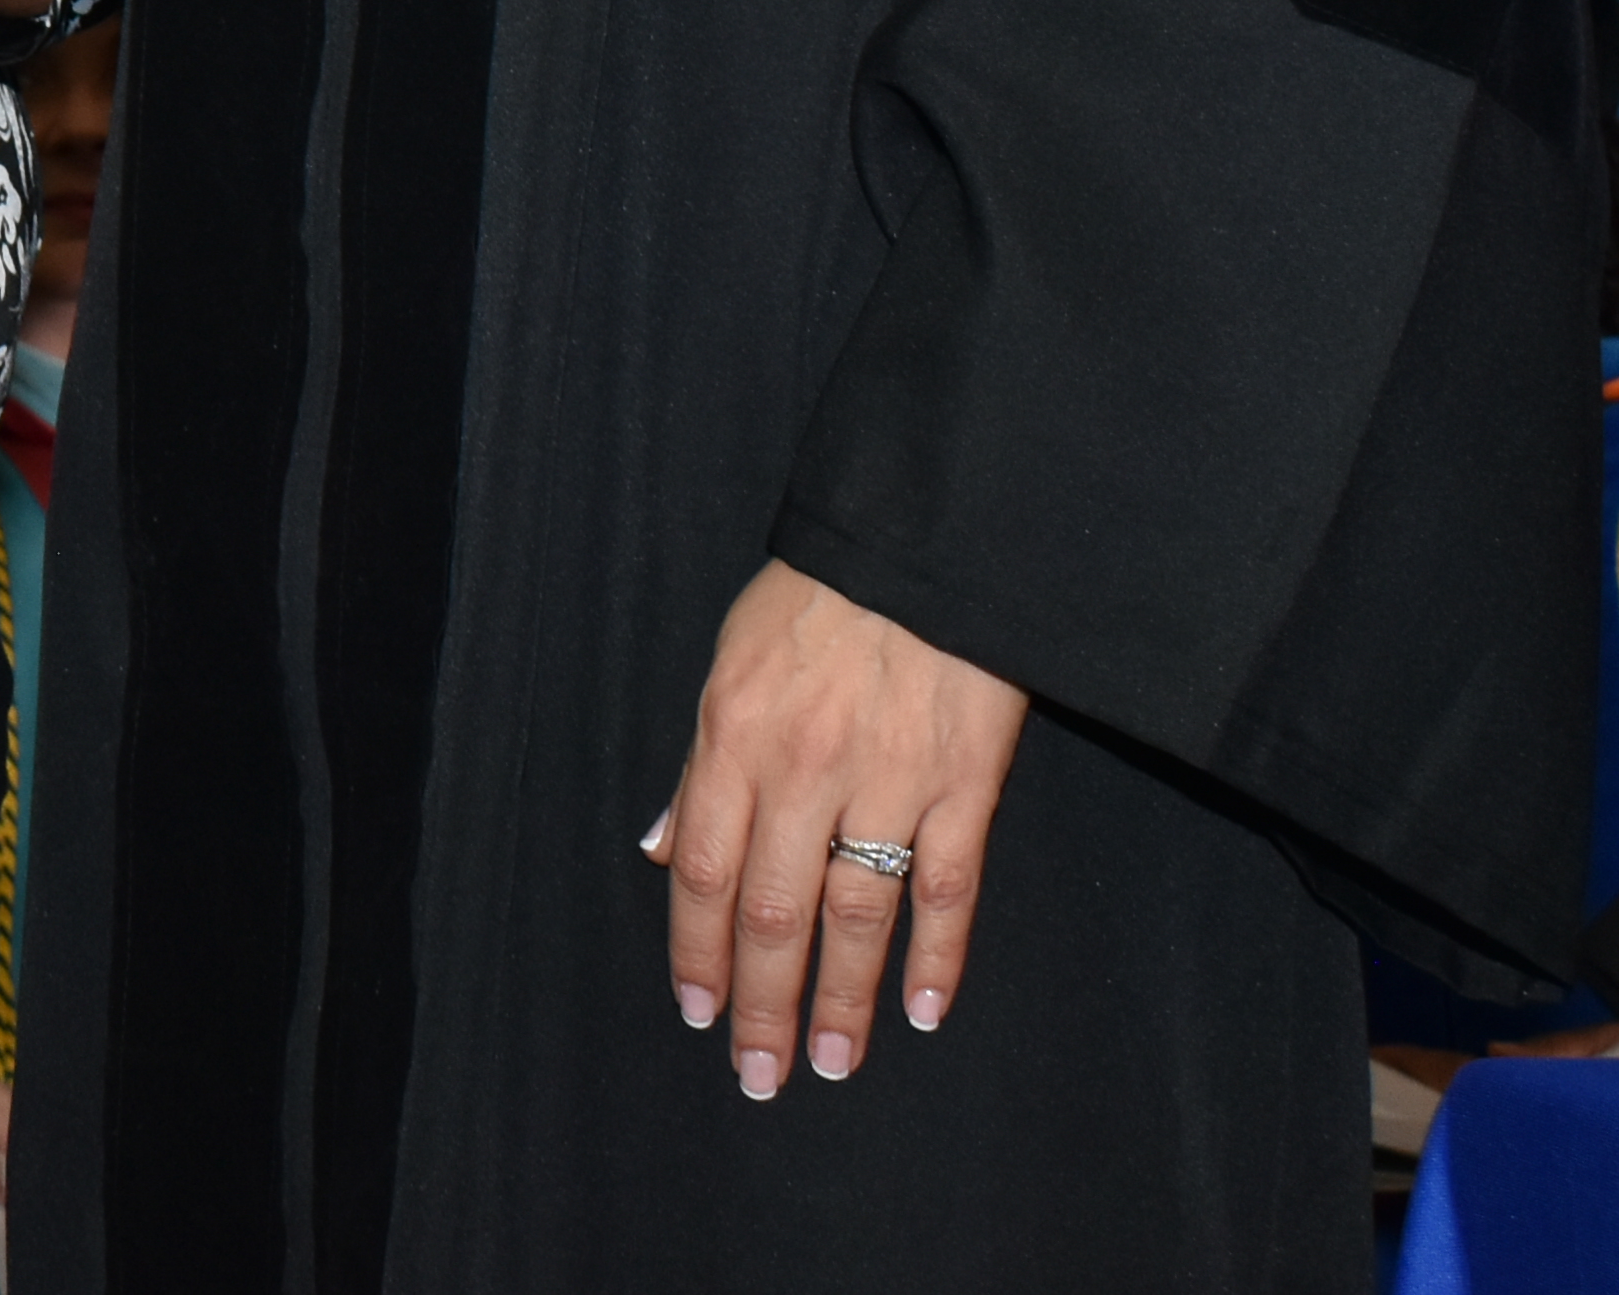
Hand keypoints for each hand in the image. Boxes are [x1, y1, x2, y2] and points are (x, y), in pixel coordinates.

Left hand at [646, 557, 1023, 1099]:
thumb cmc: (818, 598)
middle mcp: (802, 769)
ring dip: (840, 1001)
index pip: (701, 871)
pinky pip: (946, 887)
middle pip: (772, 912)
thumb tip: (654, 849)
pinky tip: (924, 1009)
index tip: (699, 1013)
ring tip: (830, 1064)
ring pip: (854, 916)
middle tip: (760, 1076)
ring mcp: (887, 780)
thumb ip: (698, 767)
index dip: (696, 951)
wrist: (921, 541)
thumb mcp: (729, 663)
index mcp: (732, 738)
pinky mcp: (963, 784)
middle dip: (762, 1004)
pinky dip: (936, 956)